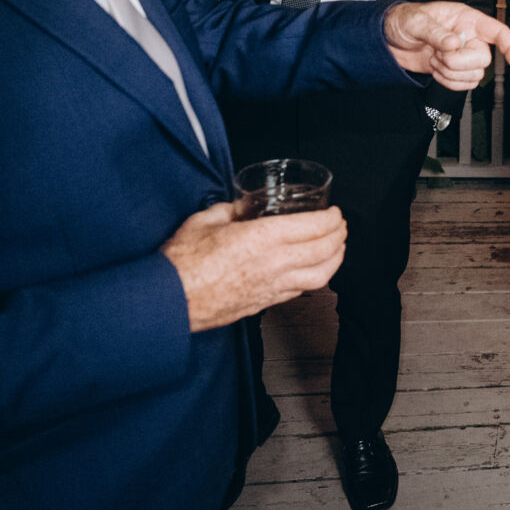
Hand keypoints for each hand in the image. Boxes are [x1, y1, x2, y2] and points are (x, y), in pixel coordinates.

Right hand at [161, 202, 346, 331]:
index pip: (315, 226)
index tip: (335, 212)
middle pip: (325, 250)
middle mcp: (275, 263)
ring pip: (321, 276)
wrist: (169, 301)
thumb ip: (229, 210)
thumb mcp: (205, 220)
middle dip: (339, 236)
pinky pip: (301, 291)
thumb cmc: (182, 262)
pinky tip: (313, 272)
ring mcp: (273, 286)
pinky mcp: (265, 303)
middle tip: (341, 227)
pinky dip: (315, 279)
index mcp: (264, 237)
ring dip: (335, 260)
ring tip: (338, 249)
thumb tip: (240, 206)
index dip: (332, 219)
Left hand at [383, 1, 509, 89]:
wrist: (387, 40)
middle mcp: (469, 38)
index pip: (498, 32)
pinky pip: (464, 85)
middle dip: (458, 62)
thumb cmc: (403, 21)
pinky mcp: (454, 71)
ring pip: (475, 75)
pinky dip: (448, 83)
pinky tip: (435, 70)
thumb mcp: (415, 21)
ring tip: (434, 59)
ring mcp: (462, 55)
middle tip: (438, 54)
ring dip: (450, 73)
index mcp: (466, 19)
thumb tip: (453, 44)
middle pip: (483, 59)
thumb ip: (435, 32)